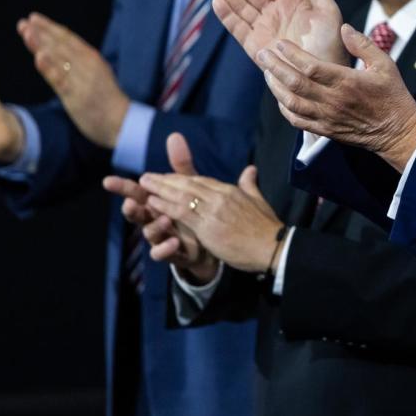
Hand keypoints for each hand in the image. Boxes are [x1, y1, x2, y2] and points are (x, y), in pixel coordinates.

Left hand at [18, 13, 128, 147]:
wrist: (122, 123)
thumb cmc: (108, 101)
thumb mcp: (97, 76)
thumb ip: (80, 65)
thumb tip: (61, 54)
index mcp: (92, 59)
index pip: (69, 39)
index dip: (51, 28)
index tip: (35, 18)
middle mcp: (87, 65)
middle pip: (62, 45)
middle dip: (42, 32)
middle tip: (25, 22)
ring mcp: (82, 80)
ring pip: (59, 58)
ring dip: (42, 44)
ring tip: (27, 32)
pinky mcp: (76, 96)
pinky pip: (61, 80)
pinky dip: (50, 68)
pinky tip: (39, 58)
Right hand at [103, 133, 216, 282]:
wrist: (212, 241)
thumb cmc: (193, 210)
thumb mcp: (188, 187)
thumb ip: (180, 165)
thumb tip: (174, 135)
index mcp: (155, 201)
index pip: (135, 192)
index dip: (121, 187)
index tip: (107, 180)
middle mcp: (154, 219)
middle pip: (136, 213)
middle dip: (130, 208)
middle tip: (130, 203)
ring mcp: (162, 237)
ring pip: (149, 233)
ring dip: (155, 226)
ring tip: (166, 220)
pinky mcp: (173, 253)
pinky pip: (163, 253)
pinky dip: (166, 248)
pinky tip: (175, 243)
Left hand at [138, 135, 282, 273]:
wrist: (272, 246)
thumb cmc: (267, 227)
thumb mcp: (258, 201)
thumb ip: (249, 185)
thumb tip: (250, 169)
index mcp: (231, 190)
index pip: (201, 180)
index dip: (181, 179)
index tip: (166, 177)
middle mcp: (220, 196)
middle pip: (188, 184)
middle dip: (165, 180)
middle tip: (147, 177)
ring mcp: (213, 210)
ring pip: (181, 195)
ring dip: (160, 189)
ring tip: (143, 184)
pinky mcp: (208, 226)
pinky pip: (182, 212)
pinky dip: (165, 206)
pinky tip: (152, 202)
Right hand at [212, 0, 345, 65]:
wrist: (322, 76)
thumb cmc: (332, 44)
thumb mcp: (328, 12)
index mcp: (291, 2)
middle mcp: (275, 14)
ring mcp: (263, 29)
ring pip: (240, 7)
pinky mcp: (254, 46)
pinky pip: (238, 28)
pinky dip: (227, 16)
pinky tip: (217, 2)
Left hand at [257, 25, 415, 169]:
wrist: (398, 132)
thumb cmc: (392, 95)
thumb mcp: (385, 64)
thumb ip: (362, 44)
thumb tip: (343, 28)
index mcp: (347, 82)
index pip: (311, 67)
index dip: (292, 54)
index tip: (280, 43)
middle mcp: (333, 101)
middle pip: (295, 83)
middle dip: (275, 67)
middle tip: (263, 53)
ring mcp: (327, 117)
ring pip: (292, 103)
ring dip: (276, 87)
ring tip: (267, 72)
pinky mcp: (325, 130)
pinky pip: (297, 120)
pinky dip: (284, 108)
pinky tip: (280, 96)